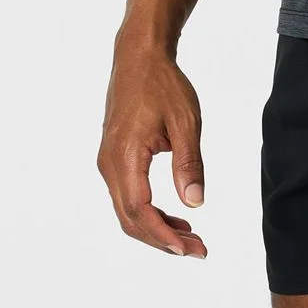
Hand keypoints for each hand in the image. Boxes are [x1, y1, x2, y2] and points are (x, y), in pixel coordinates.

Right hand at [97, 37, 207, 256]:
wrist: (138, 57)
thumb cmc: (162, 85)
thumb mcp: (185, 123)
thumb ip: (189, 164)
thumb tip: (195, 202)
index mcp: (125, 155)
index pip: (138, 209)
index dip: (162, 235)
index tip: (189, 248)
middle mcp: (109, 163)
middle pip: (130, 218)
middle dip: (163, 239)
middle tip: (199, 249)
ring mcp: (108, 162)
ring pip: (127, 210)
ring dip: (157, 228)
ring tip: (192, 237)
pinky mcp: (114, 159)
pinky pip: (127, 196)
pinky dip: (149, 213)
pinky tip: (176, 216)